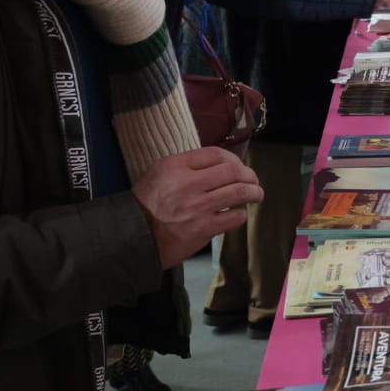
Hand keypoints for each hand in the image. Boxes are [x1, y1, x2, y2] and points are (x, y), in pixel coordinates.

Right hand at [133, 148, 263, 269]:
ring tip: (256, 194)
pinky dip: (240, 214)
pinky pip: (234, 217)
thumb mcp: (159, 173)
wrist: (133, 236)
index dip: (234, 159)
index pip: (216, 154)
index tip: (238, 166)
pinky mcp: (204, 228)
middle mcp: (188, 183)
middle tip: (253, 181)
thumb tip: (220, 164)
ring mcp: (198, 207)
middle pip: (233, 171)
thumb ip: (187, 165)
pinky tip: (237, 214)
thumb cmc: (147, 204)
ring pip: (239, 192)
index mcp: (175, 166)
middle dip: (249, 175)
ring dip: (253, 192)